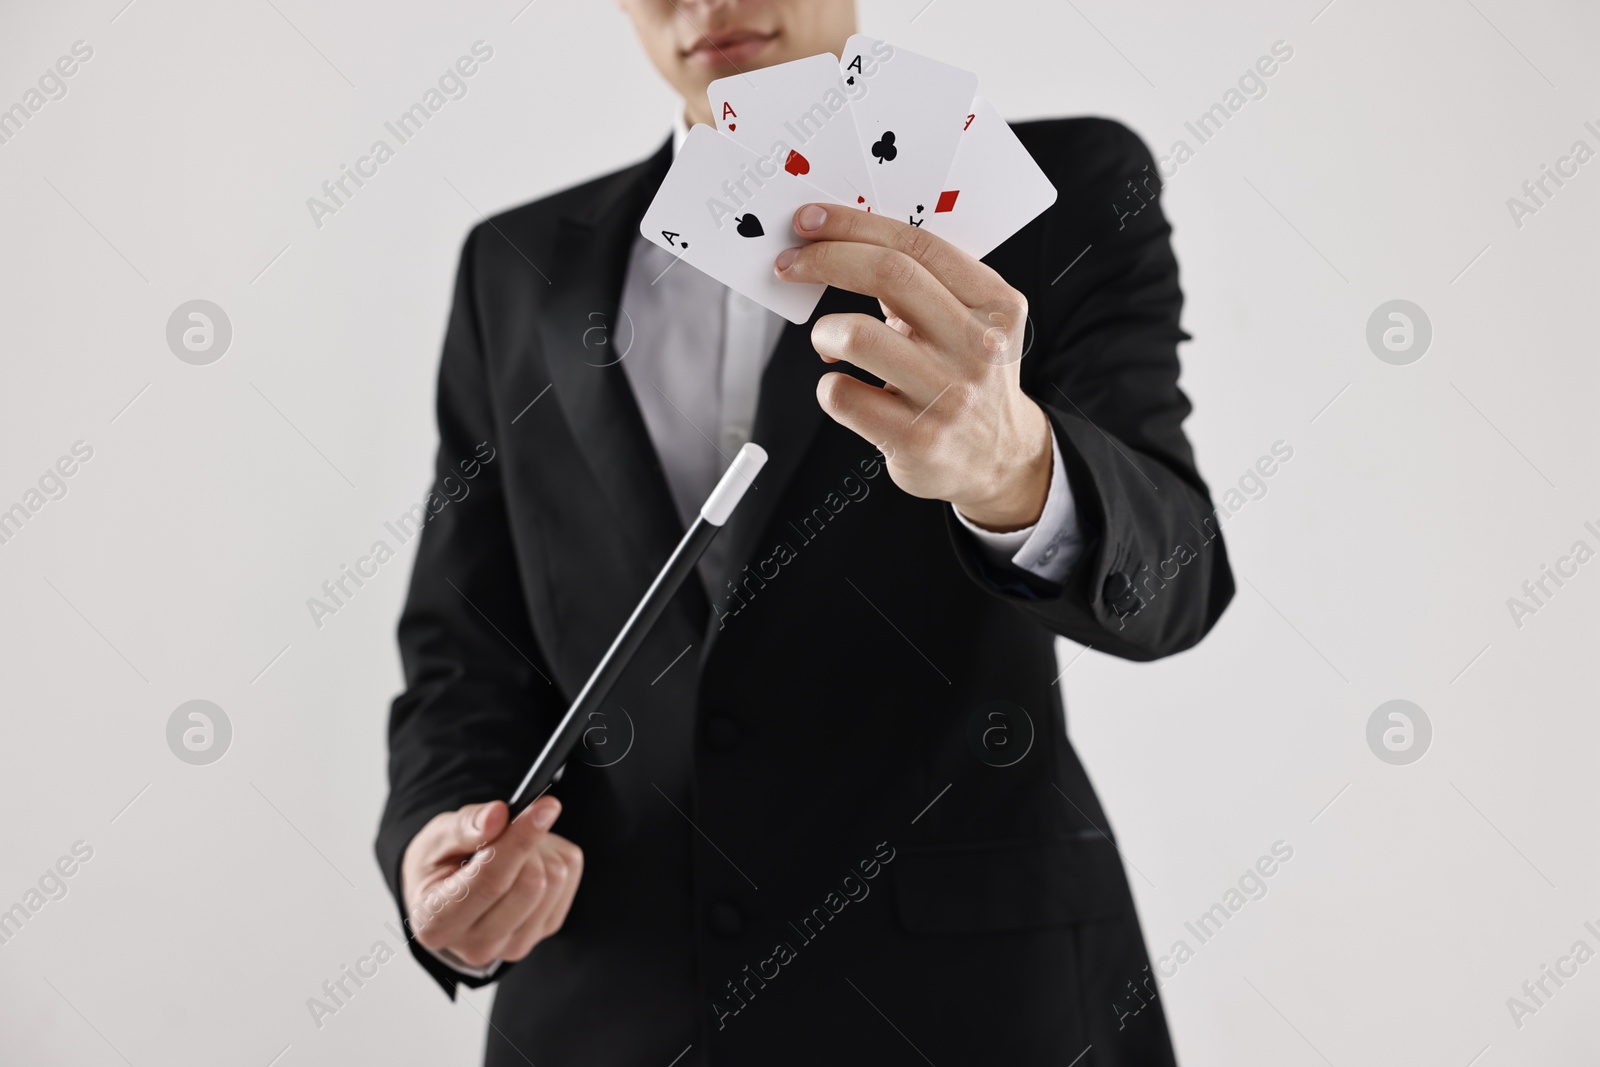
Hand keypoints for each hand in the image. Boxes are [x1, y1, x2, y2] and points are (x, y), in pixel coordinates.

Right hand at [401, 796, 582, 970]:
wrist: (448, 897)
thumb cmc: (437, 865)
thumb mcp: (434, 839)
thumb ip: (462, 826)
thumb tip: (497, 816)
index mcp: (437, 923)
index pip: (490, 882)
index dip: (519, 842)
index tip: (544, 806)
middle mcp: (476, 945)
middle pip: (531, 883)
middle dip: (526, 842)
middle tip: (508, 826)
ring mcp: (515, 945)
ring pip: (555, 880)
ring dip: (540, 850)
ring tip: (511, 848)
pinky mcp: (544, 930)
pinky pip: (568, 880)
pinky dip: (553, 857)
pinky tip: (527, 861)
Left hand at [774, 203, 1051, 532]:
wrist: (999, 458)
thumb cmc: (968, 378)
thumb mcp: (972, 321)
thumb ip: (925, 283)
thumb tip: (842, 242)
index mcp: (995, 303)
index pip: (917, 244)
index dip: (854, 226)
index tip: (810, 222)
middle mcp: (979, 346)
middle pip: (889, 274)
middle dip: (825, 259)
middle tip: (790, 264)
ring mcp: (949, 395)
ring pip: (857, 336)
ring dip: (824, 331)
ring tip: (829, 341)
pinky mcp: (917, 439)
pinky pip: (842, 395)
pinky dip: (829, 386)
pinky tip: (847, 389)